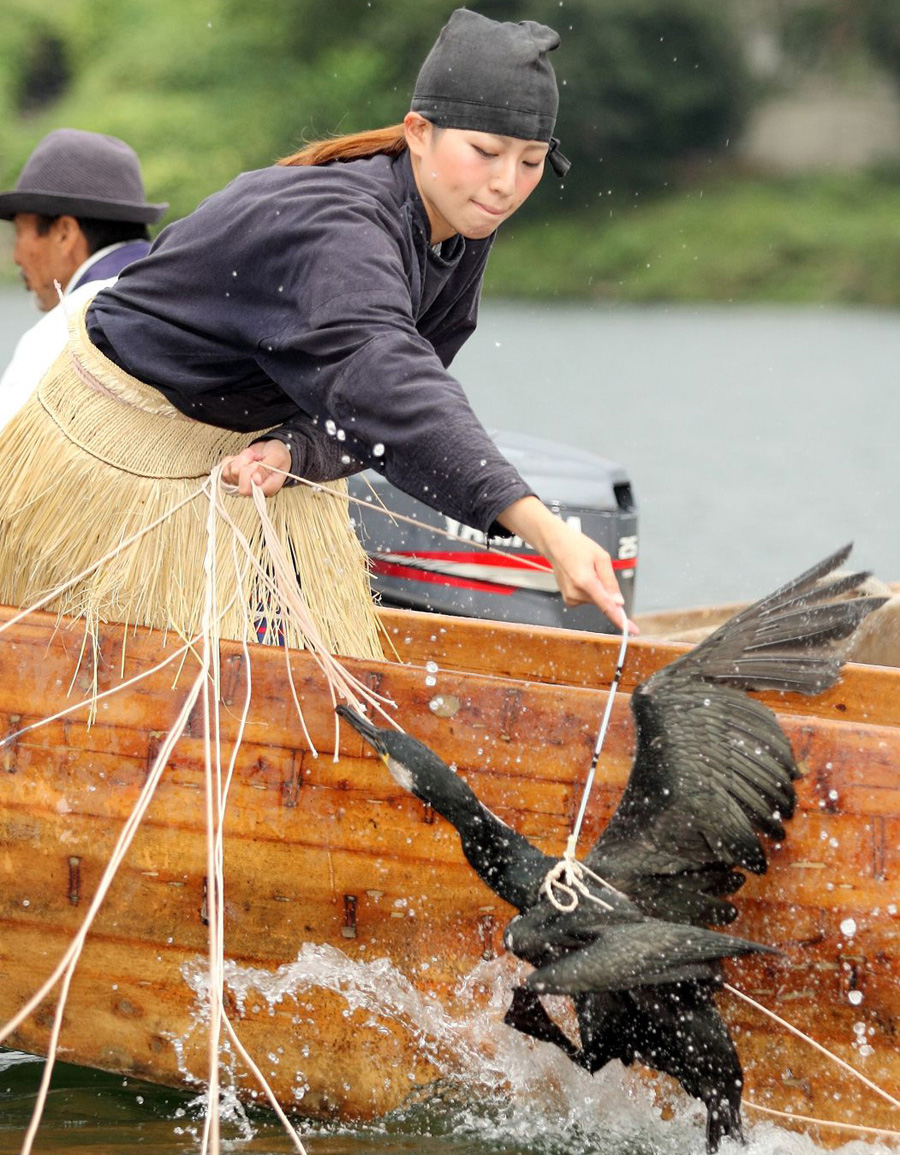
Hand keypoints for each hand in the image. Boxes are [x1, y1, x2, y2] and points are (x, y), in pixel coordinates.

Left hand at [220, 439, 290, 496]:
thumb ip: (266, 469)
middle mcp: (253, 489)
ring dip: (239, 459)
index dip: (248, 473)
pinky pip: (223, 469)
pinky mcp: (233, 477)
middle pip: (235, 478)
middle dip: (244, 462)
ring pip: (229, 472)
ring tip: (252, 456)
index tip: (257, 463)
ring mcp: (242, 483)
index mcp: (267, 488)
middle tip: (255, 458)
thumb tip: (255, 480)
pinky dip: (231, 460)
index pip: (246, 489)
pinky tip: (242, 458)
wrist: (273, 449)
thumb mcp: (277, 458)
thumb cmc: (279, 454)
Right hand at [497, 496, 637, 632]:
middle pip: (603, 601)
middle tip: (596, 570)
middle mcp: (576, 593)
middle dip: (606, 589)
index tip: (633, 630)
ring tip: (586, 571)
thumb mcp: (601, 557)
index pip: (607, 606)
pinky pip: (588, 600)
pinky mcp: (569, 600)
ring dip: (597, 588)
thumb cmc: (578, 547)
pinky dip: (589, 591)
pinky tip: (581, 577)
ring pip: (596, 601)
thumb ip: (610, 581)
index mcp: (585, 581)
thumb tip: (619, 603)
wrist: (555, 545)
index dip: (621, 619)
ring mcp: (571, 598)